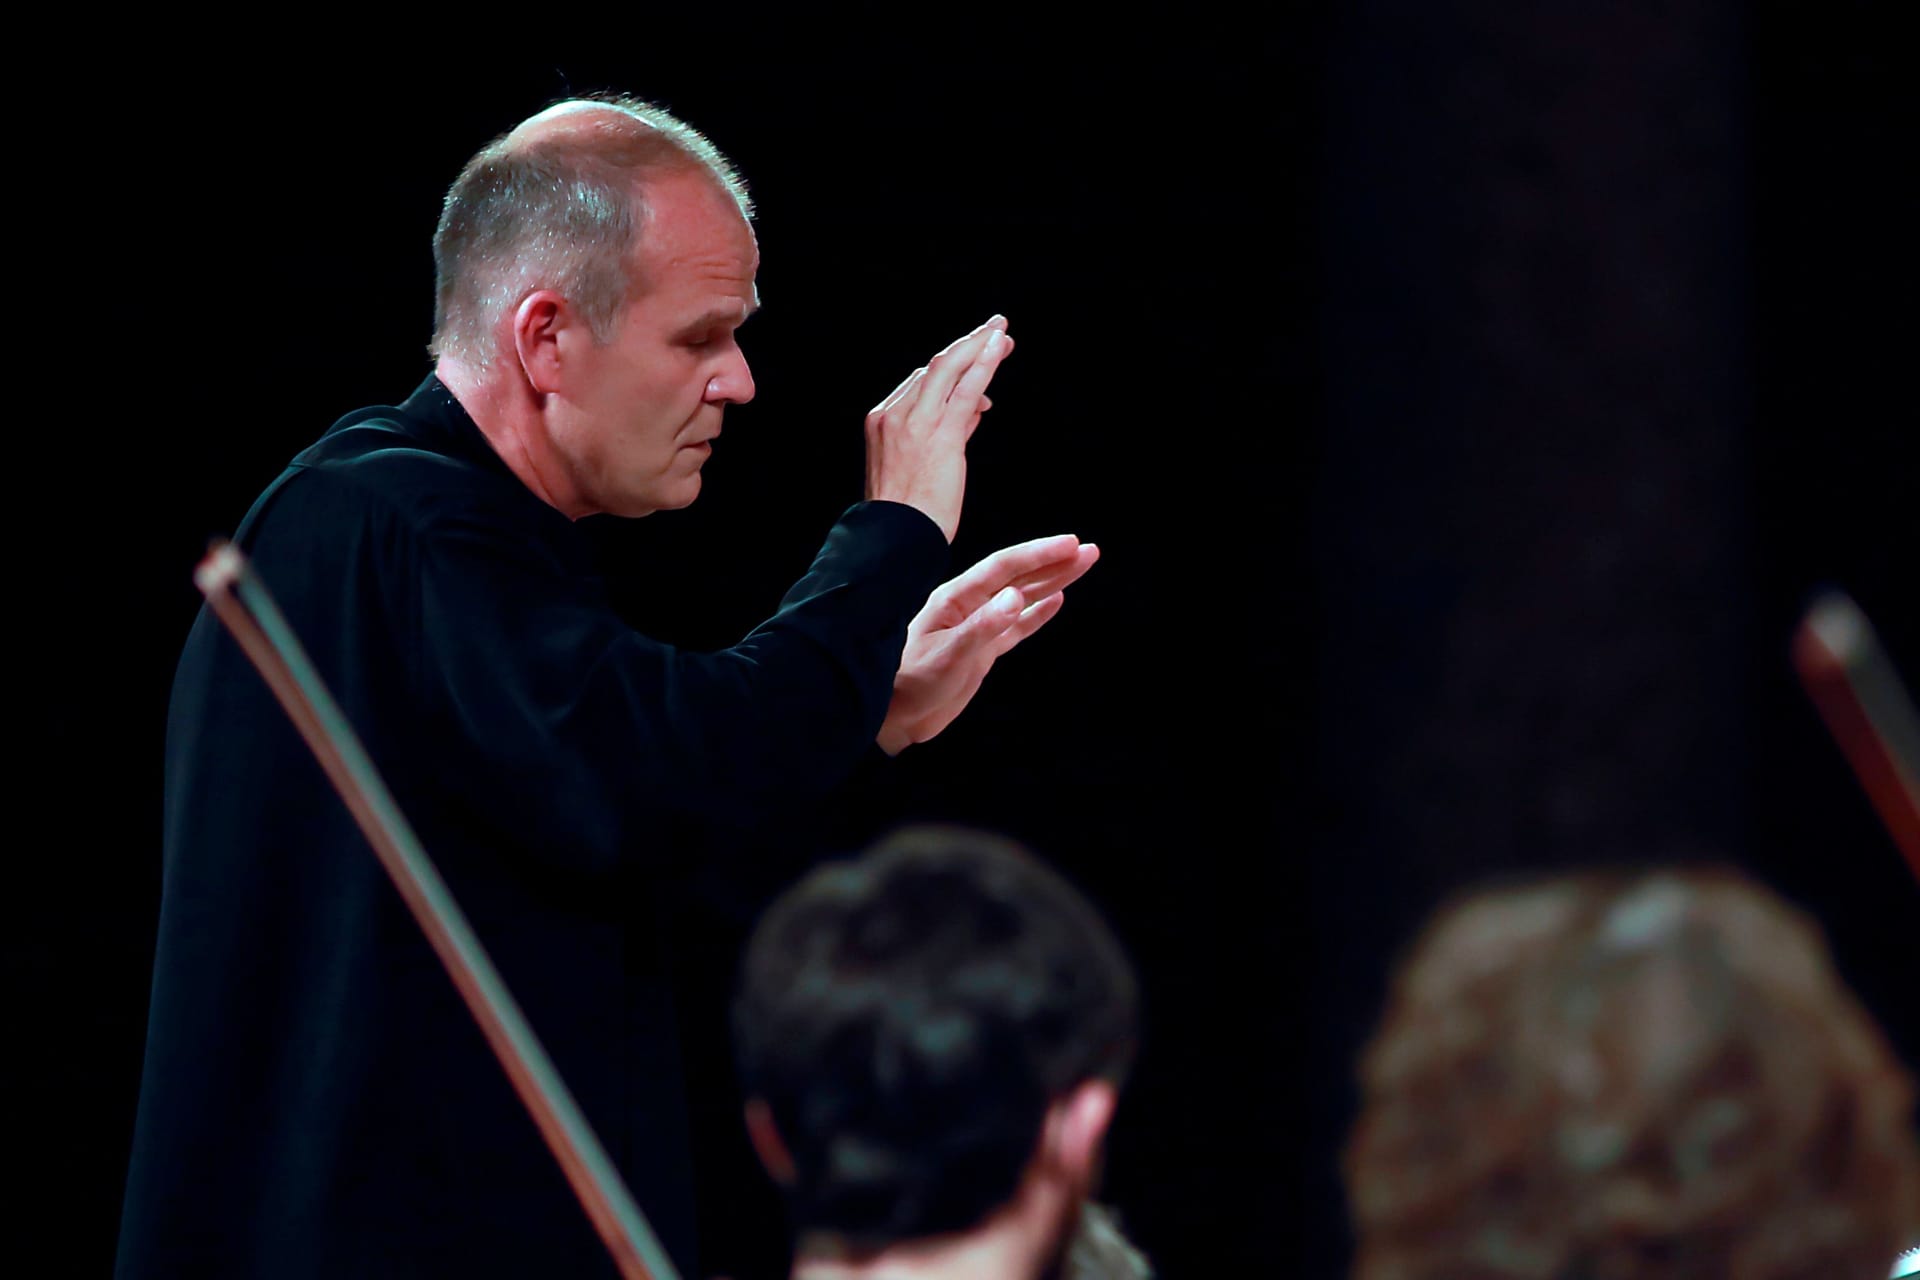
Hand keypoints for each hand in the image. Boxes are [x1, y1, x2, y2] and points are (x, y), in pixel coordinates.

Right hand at [864, 315, 1013, 541]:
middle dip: (968, 346)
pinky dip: (985, 362)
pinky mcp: (940, 433)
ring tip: (1003, 335)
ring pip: (949, 367)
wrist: (896, 540)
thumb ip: (949, 429)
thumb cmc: (909, 514)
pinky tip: (1000, 346)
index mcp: (882, 421)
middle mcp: (895, 414)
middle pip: (934, 366)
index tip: (976, 358)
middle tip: (996, 331)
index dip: (952, 367)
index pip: (921, 382)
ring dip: (979, 346)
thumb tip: (976, 405)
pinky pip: (966, 387)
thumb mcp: (920, 464)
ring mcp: (915, 421)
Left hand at [878, 534, 1099, 753]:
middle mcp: (969, 607)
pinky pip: (1016, 627)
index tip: (1071, 545)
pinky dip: (1037, 614)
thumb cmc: (912, 684)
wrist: (892, 717)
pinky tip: (1056, 600)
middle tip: (1089, 550)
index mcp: (957, 599)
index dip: (1039, 555)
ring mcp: (977, 628)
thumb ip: (983, 627)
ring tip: (1082, 565)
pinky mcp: (981, 651)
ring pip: (1023, 598)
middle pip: (1019, 577)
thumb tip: (1017, 597)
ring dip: (1052, 582)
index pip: (1005, 568)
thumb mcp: (948, 656)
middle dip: (1054, 562)